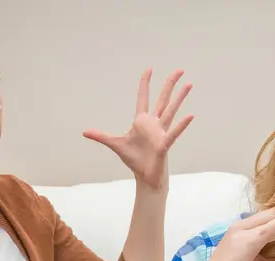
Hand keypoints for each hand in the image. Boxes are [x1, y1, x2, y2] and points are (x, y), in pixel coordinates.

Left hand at [83, 68, 193, 188]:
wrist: (145, 177)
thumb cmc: (134, 160)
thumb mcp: (115, 144)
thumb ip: (101, 136)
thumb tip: (84, 131)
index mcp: (142, 121)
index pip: (143, 98)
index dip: (145, 83)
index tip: (149, 69)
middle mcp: (153, 124)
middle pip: (163, 99)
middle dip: (170, 84)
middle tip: (179, 70)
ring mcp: (161, 133)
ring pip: (171, 111)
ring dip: (180, 98)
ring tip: (189, 84)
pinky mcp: (164, 144)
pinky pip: (174, 133)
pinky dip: (181, 125)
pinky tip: (190, 115)